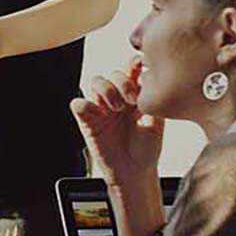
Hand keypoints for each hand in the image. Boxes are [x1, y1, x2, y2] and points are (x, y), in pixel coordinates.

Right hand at [71, 57, 164, 185]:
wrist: (134, 171)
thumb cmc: (147, 148)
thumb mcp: (156, 123)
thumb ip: (152, 101)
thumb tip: (149, 79)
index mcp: (135, 95)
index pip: (130, 71)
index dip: (132, 65)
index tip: (138, 65)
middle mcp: (118, 98)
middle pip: (113, 74)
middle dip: (122, 83)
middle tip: (132, 101)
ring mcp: (101, 108)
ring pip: (96, 82)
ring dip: (107, 91)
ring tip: (117, 109)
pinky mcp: (88, 121)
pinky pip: (78, 104)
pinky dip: (85, 104)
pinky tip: (100, 115)